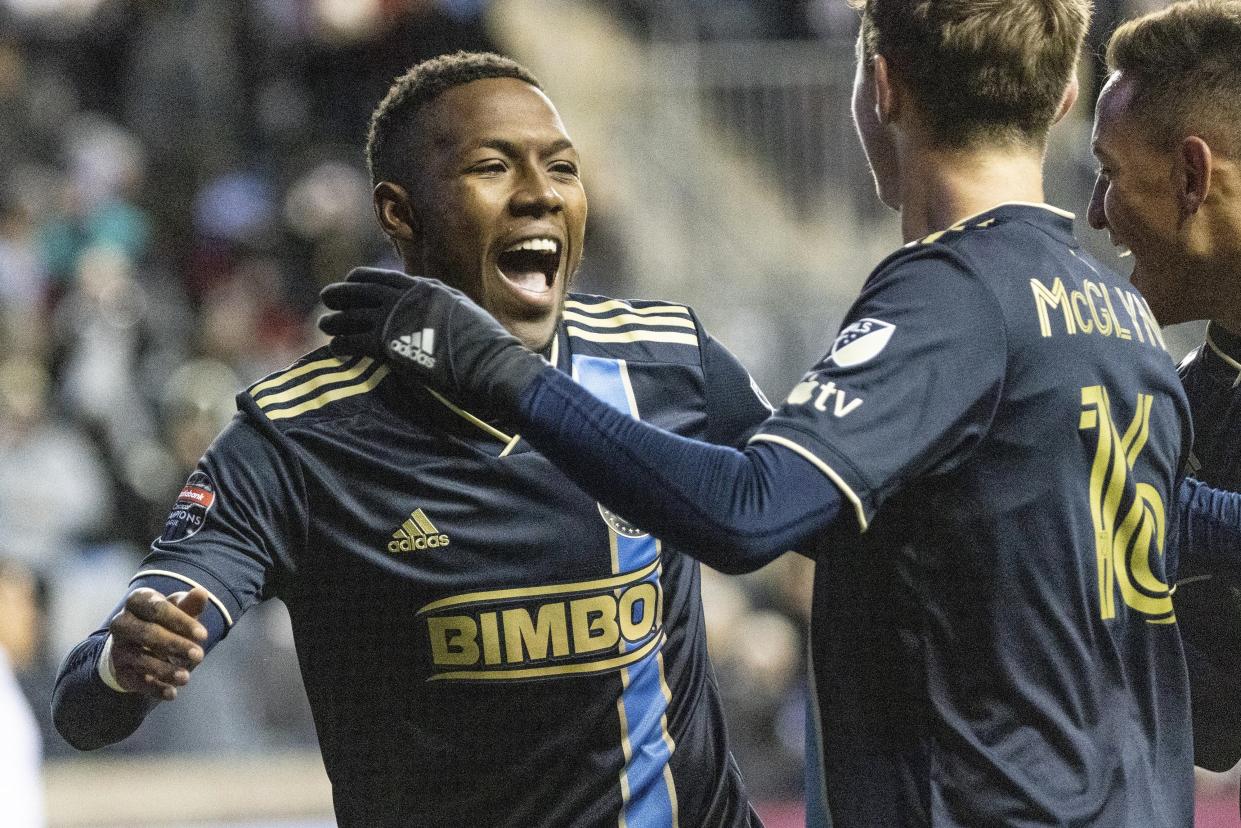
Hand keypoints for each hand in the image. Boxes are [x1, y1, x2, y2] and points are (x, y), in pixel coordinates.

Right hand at [107, 587, 208, 700]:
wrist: (134, 646)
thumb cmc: (163, 622)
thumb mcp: (178, 611)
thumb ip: (189, 605)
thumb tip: (201, 592)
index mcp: (138, 601)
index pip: (157, 608)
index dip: (181, 621)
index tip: (204, 635)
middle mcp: (122, 623)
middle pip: (147, 633)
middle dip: (176, 645)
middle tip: (200, 656)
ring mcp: (119, 648)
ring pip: (141, 659)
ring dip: (166, 670)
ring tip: (186, 678)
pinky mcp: (120, 671)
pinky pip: (136, 681)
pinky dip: (154, 688)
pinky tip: (172, 693)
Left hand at [319, 268, 547, 406]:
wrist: (489, 361)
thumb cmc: (484, 343)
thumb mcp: (461, 310)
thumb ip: (438, 304)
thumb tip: (429, 306)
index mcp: (425, 287)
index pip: (384, 277)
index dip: (362, 280)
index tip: (350, 281)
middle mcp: (407, 298)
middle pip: (363, 291)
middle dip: (342, 294)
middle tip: (326, 298)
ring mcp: (398, 319)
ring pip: (354, 315)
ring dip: (336, 320)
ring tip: (325, 325)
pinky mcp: (391, 343)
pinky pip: (356, 340)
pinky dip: (342, 343)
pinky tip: (334, 347)